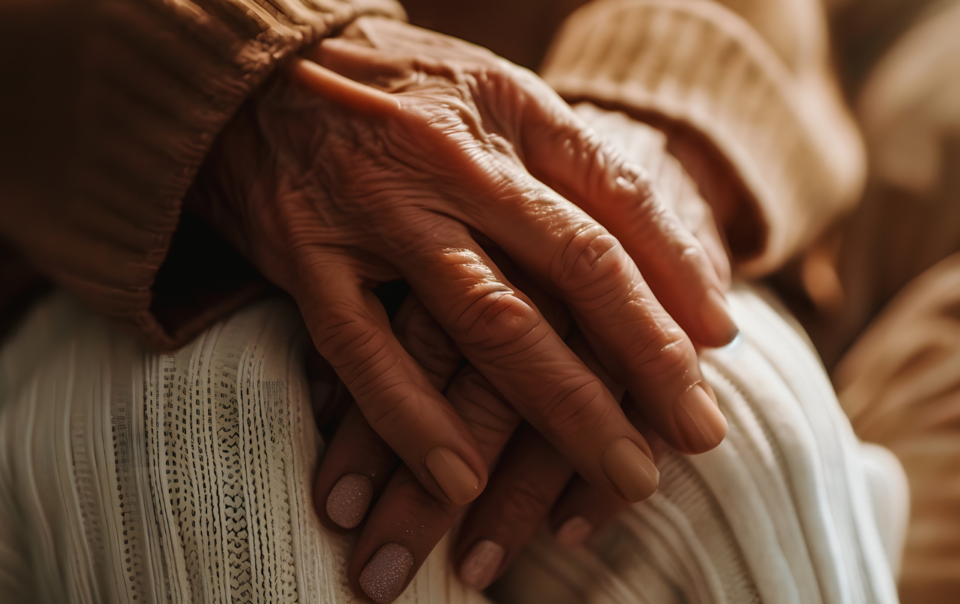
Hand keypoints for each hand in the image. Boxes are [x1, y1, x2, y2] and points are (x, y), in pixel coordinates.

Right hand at [189, 17, 733, 517]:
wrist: (254, 66)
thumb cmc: (393, 90)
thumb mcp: (492, 96)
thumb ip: (569, 165)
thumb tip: (662, 256)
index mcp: (512, 112)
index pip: (620, 197)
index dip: (680, 274)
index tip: (719, 344)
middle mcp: (456, 161)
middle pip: (576, 267)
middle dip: (649, 358)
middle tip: (699, 433)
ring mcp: (379, 211)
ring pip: (490, 319)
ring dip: (566, 405)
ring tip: (626, 473)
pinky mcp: (306, 257)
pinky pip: (365, 352)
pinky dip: (415, 421)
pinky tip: (463, 482)